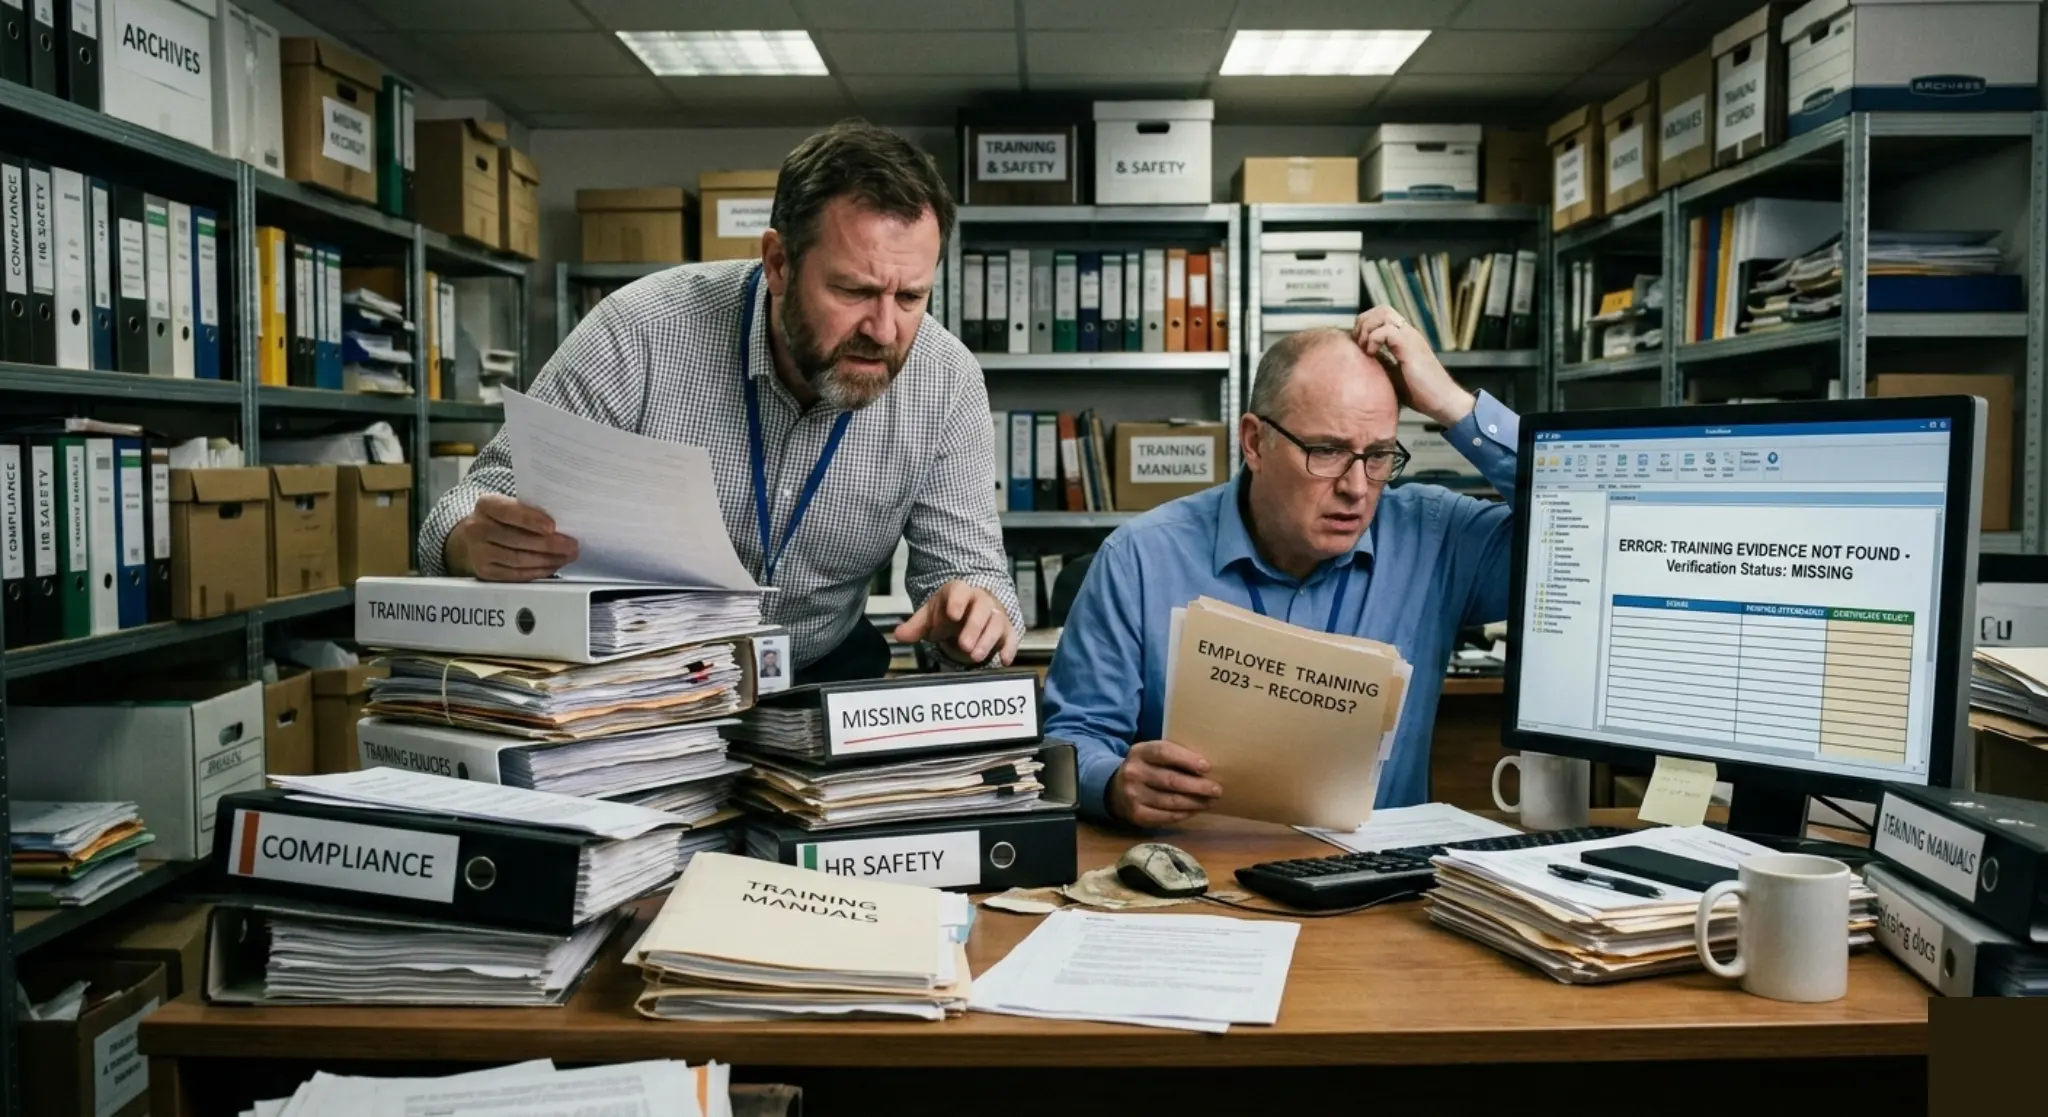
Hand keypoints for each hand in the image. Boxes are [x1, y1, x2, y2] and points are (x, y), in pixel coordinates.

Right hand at [445, 493, 579, 581]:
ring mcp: (479, 552)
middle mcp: (477, 528)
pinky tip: (552, 566)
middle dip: (549, 544)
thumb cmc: (501, 518)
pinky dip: (537, 571)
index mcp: (485, 505)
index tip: (552, 526)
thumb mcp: (509, 505)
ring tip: (566, 557)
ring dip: (547, 560)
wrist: (474, 535)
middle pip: (517, 539)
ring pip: (518, 559)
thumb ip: (529, 510)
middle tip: (571, 545)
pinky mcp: (485, 571)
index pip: (508, 512)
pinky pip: (515, 574)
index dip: (530, 520)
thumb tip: (563, 522)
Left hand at [892, 581, 1017, 665]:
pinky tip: (1004, 660)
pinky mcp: (1006, 630)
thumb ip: (915, 626)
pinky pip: (1011, 637)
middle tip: (963, 645)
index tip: (953, 614)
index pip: (959, 591)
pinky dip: (1009, 648)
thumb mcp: (930, 618)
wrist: (969, 613)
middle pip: (981, 608)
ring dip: (987, 640)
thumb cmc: (948, 614)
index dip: (957, 601)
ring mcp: (995, 615)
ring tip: (975, 657)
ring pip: (996, 623)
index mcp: (959, 592)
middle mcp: (980, 600)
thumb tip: (898, 635)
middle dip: (973, 627)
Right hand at [1107, 740, 1222, 827]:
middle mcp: (1133, 773)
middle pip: (1171, 780)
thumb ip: (1172, 755)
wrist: (1115, 788)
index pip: (1164, 753)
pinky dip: (1184, 814)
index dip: (1186, 759)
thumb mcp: (1152, 754)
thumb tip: (1206, 766)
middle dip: (1198, 786)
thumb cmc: (1146, 767)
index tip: (1207, 767)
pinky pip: (1165, 816)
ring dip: (1195, 803)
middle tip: (1217, 790)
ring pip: (1171, 801)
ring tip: (1211, 801)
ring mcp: (1133, 795)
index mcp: (1139, 752)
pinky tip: (1195, 810)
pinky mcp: (1136, 814)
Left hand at [1352, 305, 1473, 427]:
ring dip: (1367, 329)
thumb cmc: (1421, 393)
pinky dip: (1373, 340)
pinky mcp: (1410, 346)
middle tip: (1358, 345)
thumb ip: (1381, 363)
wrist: (1443, 401)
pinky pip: (1386, 331)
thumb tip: (1360, 359)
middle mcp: (1408, 333)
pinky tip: (1372, 355)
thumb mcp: (1393, 375)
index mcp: (1404, 338)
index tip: (1357, 346)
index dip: (1364, 327)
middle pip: (1380, 309)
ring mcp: (1410, 337)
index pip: (1380, 316)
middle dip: (1363, 324)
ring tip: (1365, 349)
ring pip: (1383, 313)